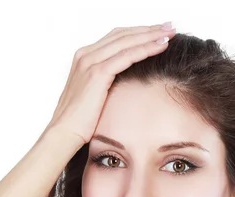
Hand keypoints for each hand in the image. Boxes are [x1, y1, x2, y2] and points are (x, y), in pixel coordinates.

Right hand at [45, 23, 176, 145]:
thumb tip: (123, 84)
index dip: (138, 32)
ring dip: (151, 35)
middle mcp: (85, 55)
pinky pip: (127, 56)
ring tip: (170, 33)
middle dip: (148, 29)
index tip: (158, 32)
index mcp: (83, 58)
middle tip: (169, 26)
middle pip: (123, 34)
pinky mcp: (97, 74)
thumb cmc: (79, 121)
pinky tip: (161, 46)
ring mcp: (90, 62)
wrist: (64, 133)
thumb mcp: (92, 96)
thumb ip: (104, 82)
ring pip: (127, 41)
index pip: (116, 37)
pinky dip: (146, 48)